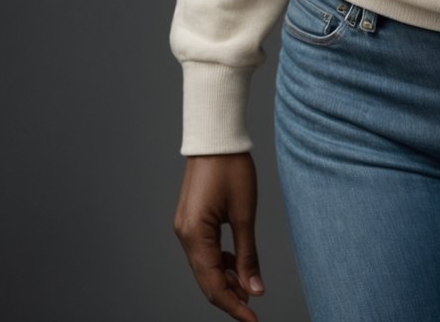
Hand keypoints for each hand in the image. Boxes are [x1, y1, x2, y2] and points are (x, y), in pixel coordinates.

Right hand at [173, 152, 264, 321]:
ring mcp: (185, 228)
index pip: (213, 285)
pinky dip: (220, 262)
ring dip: (225, 280)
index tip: (254, 319)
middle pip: (206, 280)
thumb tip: (255, 289)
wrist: (215, 137)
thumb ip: (248, 254)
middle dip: (229, 297)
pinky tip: (236, 265)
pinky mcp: (190, 220)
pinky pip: (203, 251)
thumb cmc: (231, 168)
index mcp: (194, 236)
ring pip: (204, 267)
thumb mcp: (245, 213)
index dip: (233, 306)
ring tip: (249, 289)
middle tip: (254, 309)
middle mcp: (184, 235)